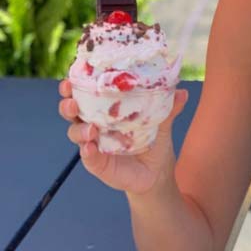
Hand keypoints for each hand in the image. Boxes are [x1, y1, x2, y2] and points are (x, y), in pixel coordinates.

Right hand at [58, 79, 188, 195]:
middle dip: (68, 104)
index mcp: (106, 110)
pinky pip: (88, 157)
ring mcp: (94, 144)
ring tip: (91, 130)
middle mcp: (95, 125)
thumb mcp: (161, 123)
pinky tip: (90, 148)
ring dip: (79, 129)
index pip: (85, 94)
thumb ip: (169, 108)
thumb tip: (182, 92)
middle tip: (72, 101)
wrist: (157, 172)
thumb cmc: (153, 141)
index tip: (71, 78)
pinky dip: (87, 152)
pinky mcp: (98, 163)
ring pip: (76, 133)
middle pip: (72, 112)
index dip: (74, 86)